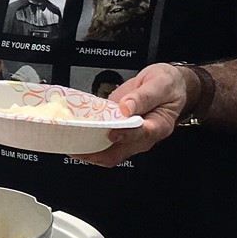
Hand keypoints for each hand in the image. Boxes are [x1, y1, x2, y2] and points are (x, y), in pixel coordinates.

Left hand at [74, 61, 190, 167]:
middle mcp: (141, 137)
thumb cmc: (168, 85)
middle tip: (75, 144)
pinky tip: (72, 131)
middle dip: (94, 153)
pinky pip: (100, 140)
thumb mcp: (160, 83)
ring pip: (105, 152)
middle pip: (117, 154)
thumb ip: (144, 96)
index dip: (125, 135)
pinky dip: (86, 138)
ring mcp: (127, 136)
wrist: (167, 84)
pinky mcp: (116, 130)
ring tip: (68, 139)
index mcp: (158, 126)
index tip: (111, 132)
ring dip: (86, 149)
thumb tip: (127, 107)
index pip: (141, 135)